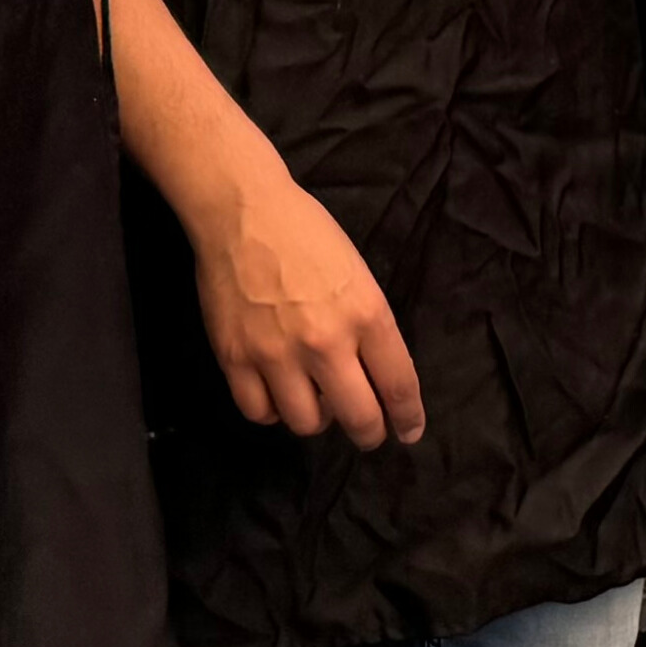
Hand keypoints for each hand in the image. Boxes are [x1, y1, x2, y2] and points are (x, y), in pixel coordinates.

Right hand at [187, 158, 426, 450]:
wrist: (244, 213)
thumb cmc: (309, 234)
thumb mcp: (359, 275)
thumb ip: (368, 327)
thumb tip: (373, 375)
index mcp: (366, 315)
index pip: (398, 384)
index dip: (407, 417)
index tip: (409, 432)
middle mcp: (326, 342)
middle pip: (358, 416)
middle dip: (370, 433)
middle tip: (369, 433)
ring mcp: (277, 354)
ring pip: (306, 424)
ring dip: (318, 420)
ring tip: (317, 403)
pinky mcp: (236, 359)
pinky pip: (259, 412)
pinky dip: (273, 412)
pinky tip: (279, 396)